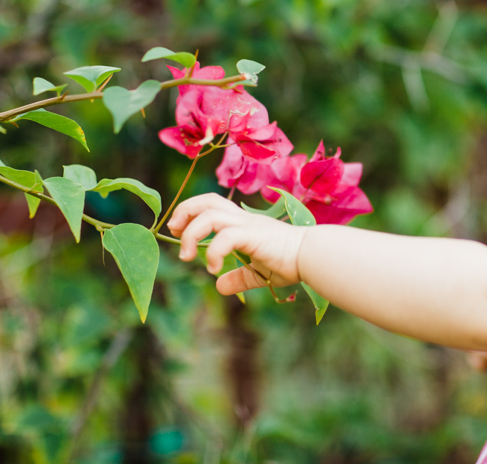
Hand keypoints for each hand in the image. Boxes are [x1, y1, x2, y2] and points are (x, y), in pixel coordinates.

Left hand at [168, 193, 306, 295]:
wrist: (313, 257)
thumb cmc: (291, 262)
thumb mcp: (259, 272)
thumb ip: (239, 277)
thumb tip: (220, 286)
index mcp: (243, 223)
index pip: (212, 205)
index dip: (191, 212)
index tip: (178, 230)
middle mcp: (243, 219)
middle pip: (207, 200)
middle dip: (184, 211)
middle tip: (173, 231)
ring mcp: (248, 226)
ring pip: (210, 215)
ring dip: (190, 233)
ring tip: (185, 255)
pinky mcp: (253, 236)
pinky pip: (224, 237)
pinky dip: (212, 252)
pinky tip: (212, 269)